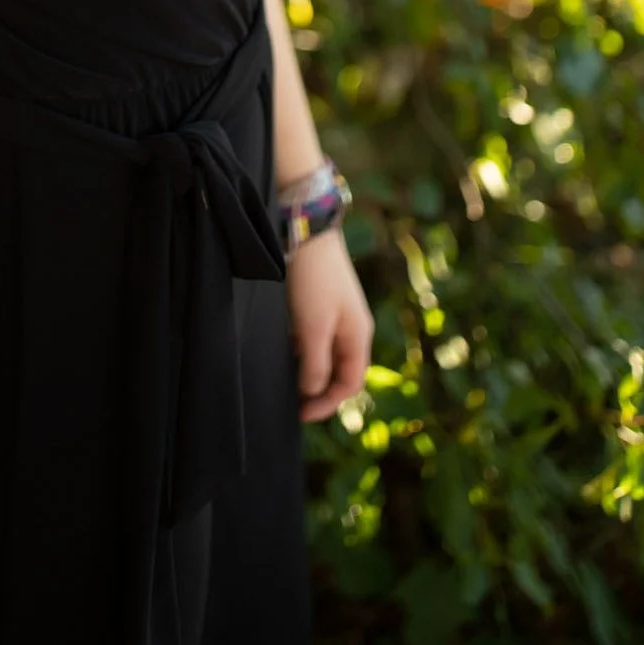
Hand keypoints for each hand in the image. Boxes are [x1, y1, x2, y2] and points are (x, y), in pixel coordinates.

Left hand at [285, 227, 374, 422]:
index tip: (301, 414)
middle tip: (293, 401)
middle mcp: (352, 327)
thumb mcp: (313, 328)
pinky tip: (284, 346)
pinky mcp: (321, 301)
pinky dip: (302, 347)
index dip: (327, 403)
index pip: (349, 384)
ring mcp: (337, 313)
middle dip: (319, 389)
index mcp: (358, 337)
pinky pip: (315, 335)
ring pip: (325, 353)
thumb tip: (312, 392)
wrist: (306, 230)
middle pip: (340, 371)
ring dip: (308, 368)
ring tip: (285, 377)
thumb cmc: (314, 281)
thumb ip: (315, 364)